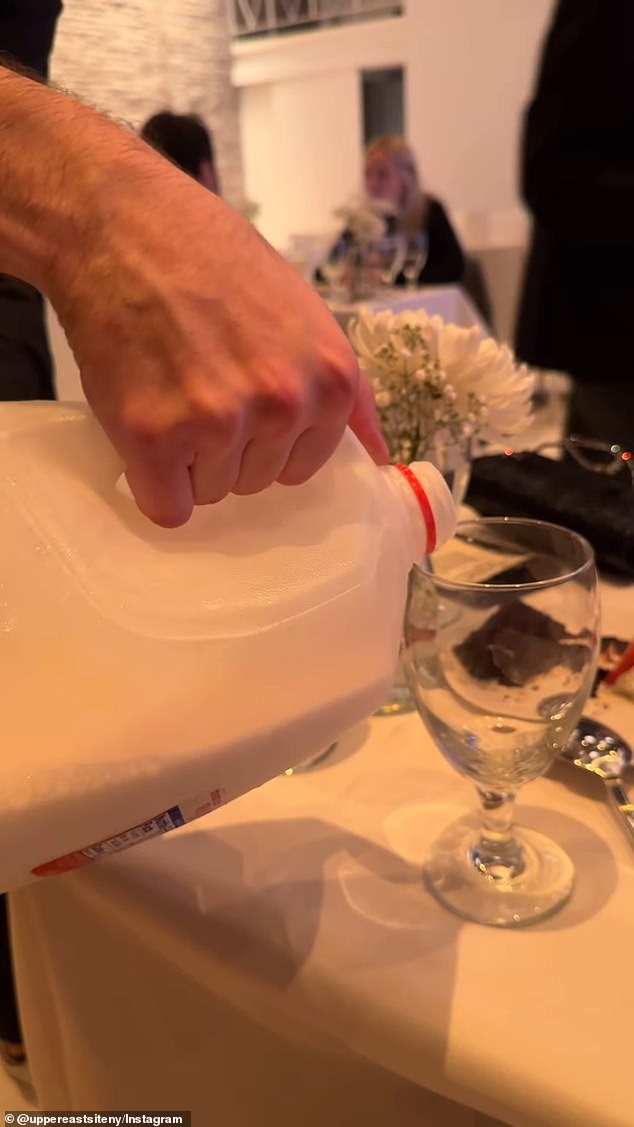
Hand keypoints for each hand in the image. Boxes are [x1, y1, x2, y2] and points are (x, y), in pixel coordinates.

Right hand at [53, 158, 387, 526]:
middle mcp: (285, 405)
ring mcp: (220, 422)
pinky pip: (166, 505)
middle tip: (194, 381)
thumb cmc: (211, 258)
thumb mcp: (305, 311)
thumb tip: (378, 453)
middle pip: (257, 481)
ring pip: (210, 492)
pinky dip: (151, 484)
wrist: (123, 224)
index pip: (304, 467)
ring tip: (166, 390)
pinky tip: (143, 432)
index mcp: (331, 380)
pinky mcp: (157, 435)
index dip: (265, 441)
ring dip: (185, 461)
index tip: (237, 401)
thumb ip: (344, 386)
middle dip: (225, 448)